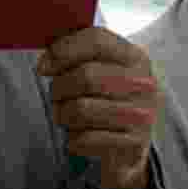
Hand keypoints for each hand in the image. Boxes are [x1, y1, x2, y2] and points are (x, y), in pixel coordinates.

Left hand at [38, 28, 160, 188]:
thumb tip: (46, 59)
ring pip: (82, 109)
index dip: (64, 50)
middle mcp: (143, 83)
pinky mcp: (133, 143)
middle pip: (87, 76)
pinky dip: (73, 139)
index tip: (44, 65)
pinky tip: (77, 136)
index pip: (97, 40)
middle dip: (59, 87)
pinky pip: (86, 138)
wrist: (131, 147)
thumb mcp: (105, 71)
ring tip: (64, 116)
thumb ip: (80, 55)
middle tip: (55, 95)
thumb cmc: (110, 101)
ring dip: (63, 114)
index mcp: (135, 57)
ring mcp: (141, 114)